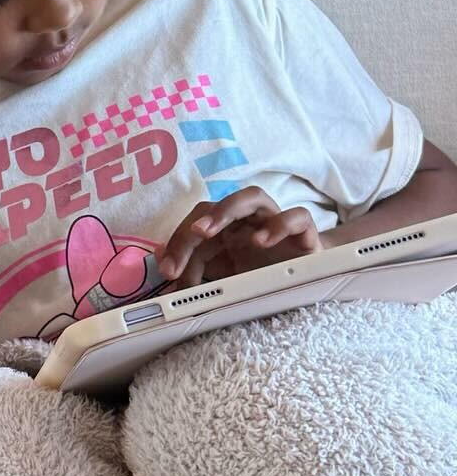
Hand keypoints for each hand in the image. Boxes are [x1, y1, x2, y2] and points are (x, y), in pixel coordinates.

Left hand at [159, 188, 320, 286]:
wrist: (310, 278)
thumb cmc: (265, 274)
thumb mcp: (227, 277)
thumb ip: (199, 272)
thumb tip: (166, 271)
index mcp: (227, 228)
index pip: (196, 224)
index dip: (178, 244)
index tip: (168, 270)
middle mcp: (248, 219)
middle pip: (217, 205)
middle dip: (196, 223)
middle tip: (185, 240)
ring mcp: (274, 221)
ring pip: (252, 196)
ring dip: (227, 210)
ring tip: (207, 231)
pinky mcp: (305, 232)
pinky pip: (296, 216)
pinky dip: (279, 224)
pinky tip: (261, 241)